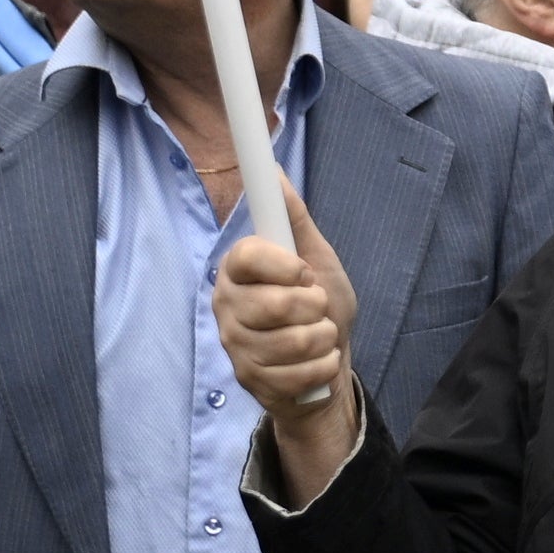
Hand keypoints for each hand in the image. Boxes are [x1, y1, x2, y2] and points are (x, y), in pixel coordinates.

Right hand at [216, 216, 364, 494]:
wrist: (327, 362)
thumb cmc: (318, 305)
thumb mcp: (315, 257)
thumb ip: (294, 219)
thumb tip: (275, 172)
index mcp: (237, 271)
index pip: (247, 256)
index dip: (285, 266)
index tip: (304, 273)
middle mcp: (226, 307)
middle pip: (277, 303)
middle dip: (317, 306)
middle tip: (317, 307)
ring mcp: (234, 346)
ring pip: (295, 341)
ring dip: (324, 338)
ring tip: (318, 335)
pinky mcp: (248, 380)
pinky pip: (301, 372)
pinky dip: (323, 366)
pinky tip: (315, 362)